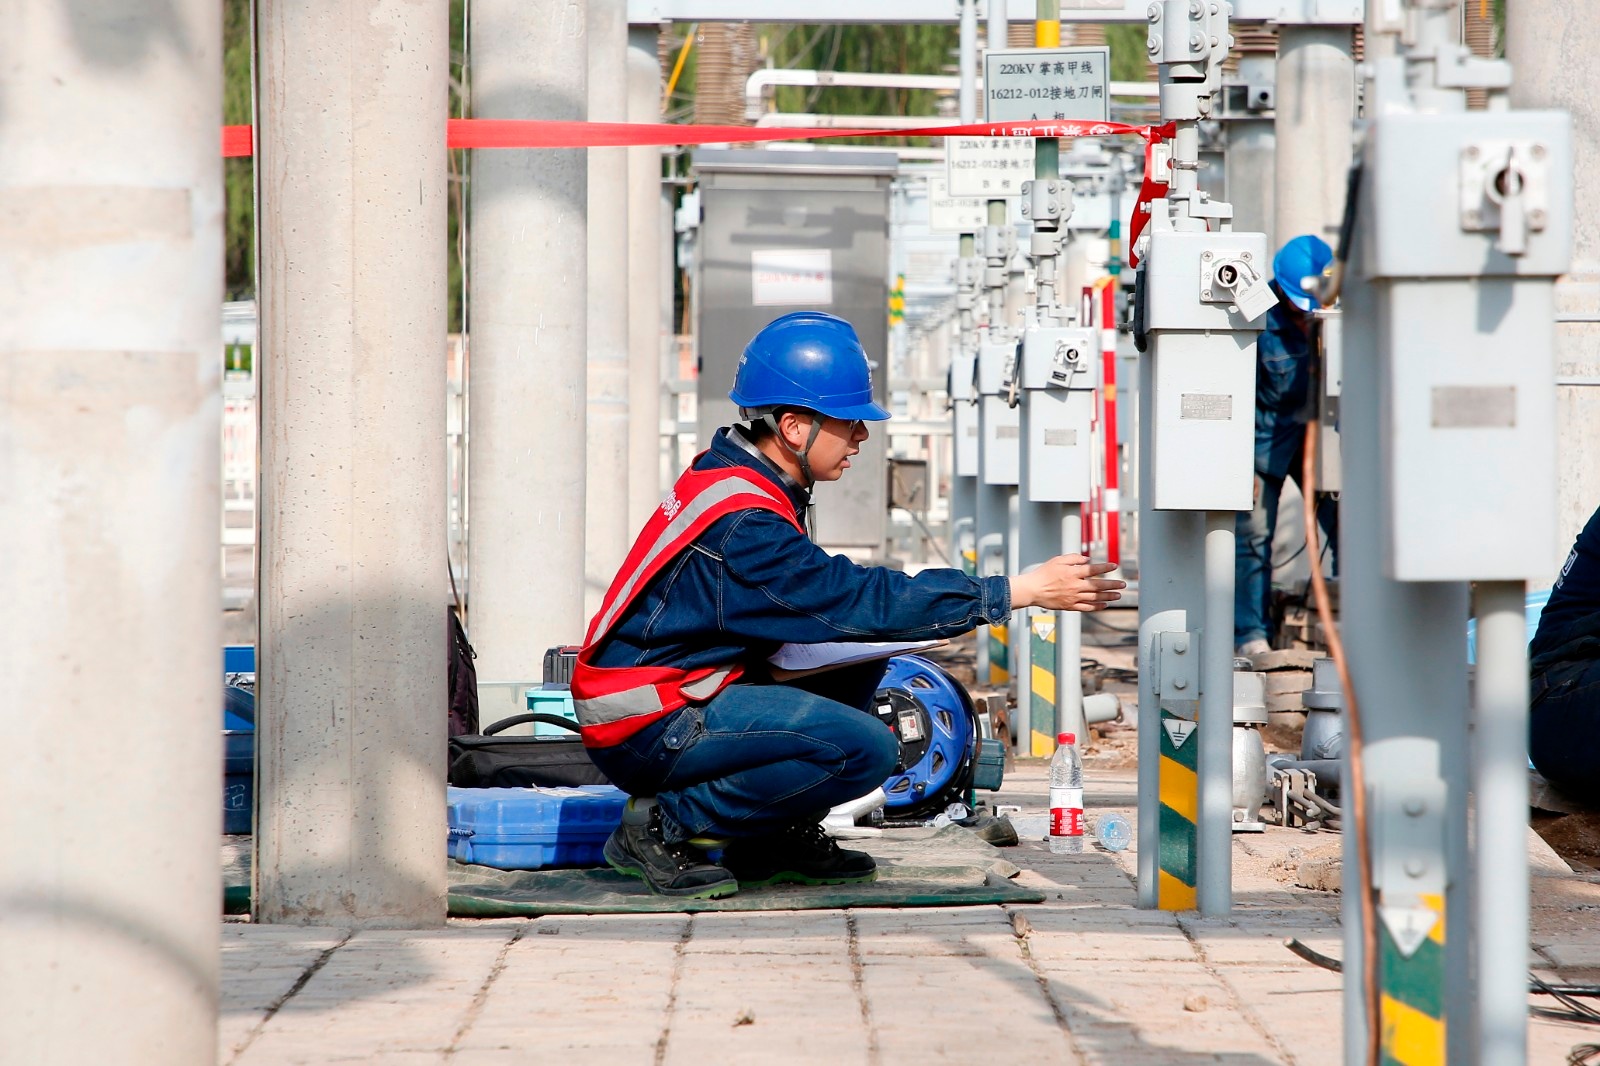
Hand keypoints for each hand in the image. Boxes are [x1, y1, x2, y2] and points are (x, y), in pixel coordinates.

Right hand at [1009, 555, 1124, 612]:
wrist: (1033, 590)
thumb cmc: (1044, 573)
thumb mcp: (1057, 560)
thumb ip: (1073, 558)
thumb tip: (1087, 560)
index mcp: (1072, 573)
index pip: (1093, 570)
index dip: (1105, 567)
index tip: (1114, 566)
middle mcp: (1075, 586)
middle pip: (1098, 586)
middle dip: (1112, 585)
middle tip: (1123, 584)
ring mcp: (1073, 597)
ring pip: (1095, 598)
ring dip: (1108, 596)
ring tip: (1118, 595)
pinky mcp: (1070, 606)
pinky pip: (1086, 607)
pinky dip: (1097, 607)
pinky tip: (1105, 605)